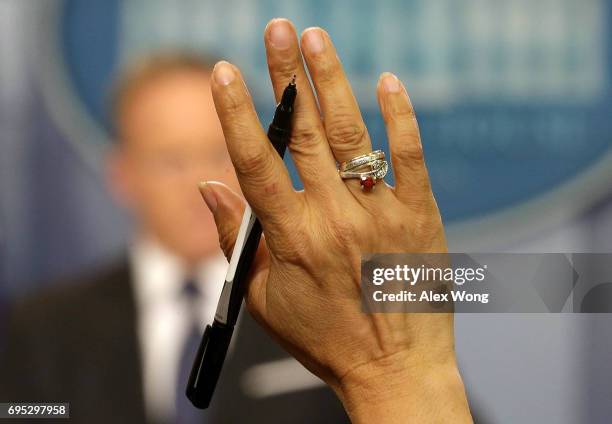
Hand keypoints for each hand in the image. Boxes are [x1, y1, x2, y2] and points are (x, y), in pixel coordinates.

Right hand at [198, 18, 471, 422]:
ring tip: (316, 39)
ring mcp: (382, 213)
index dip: (236, 113)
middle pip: (301, 134)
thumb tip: (208, 184)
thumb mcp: (265, 298)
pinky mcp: (421, 215)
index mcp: (292, 239)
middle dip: (285, 77)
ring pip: (350, 135)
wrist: (395, 370)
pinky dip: (399, 117)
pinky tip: (387, 81)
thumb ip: (237, 239)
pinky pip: (410, 157)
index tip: (225, 71)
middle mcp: (335, 218)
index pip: (255, 162)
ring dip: (331, 83)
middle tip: (277, 30)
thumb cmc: (324, 338)